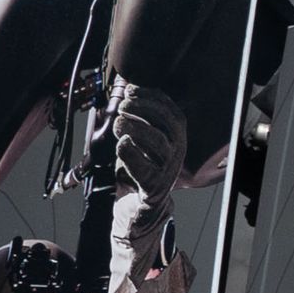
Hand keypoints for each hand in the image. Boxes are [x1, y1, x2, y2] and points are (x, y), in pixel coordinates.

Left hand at [95, 78, 186, 200]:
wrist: (138, 204)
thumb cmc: (137, 167)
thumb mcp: (138, 138)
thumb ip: (135, 117)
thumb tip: (124, 87)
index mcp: (174, 139)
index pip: (172, 111)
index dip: (153, 97)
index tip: (132, 89)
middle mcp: (175, 153)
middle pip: (169, 124)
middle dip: (144, 109)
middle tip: (124, 105)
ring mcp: (166, 171)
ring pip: (158, 143)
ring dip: (135, 127)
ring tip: (118, 124)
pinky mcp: (152, 187)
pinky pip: (143, 168)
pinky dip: (130, 152)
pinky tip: (121, 144)